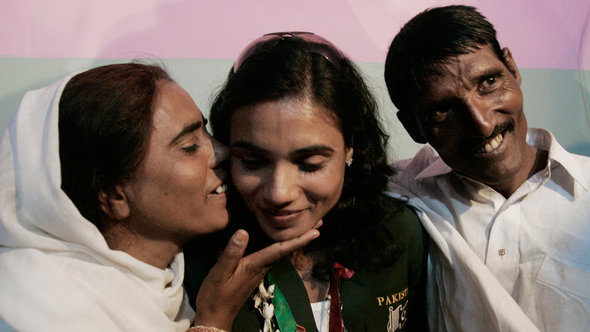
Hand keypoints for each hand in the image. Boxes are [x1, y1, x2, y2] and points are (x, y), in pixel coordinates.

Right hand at [193, 227, 319, 329]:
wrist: (215, 317)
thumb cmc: (216, 295)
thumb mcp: (220, 272)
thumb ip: (232, 253)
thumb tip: (243, 232)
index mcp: (255, 265)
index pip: (280, 250)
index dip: (298, 240)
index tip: (315, 232)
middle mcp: (261, 268)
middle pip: (285, 251)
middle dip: (302, 238)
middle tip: (318, 225)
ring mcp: (258, 272)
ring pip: (280, 254)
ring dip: (293, 242)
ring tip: (305, 230)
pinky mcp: (253, 274)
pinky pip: (272, 257)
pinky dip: (282, 247)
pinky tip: (281, 243)